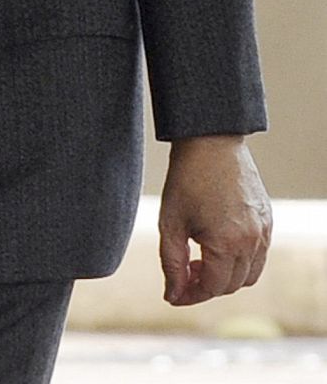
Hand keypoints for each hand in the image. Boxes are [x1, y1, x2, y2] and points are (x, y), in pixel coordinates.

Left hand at [158, 135, 270, 306]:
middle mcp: (251, 241)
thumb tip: (173, 296)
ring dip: (226, 276)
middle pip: (231, 285)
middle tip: (184, 272)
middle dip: (206, 285)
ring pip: (249, 275)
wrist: (210, 141)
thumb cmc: (186, 178)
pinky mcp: (268, 219)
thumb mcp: (170, 222)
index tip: (174, 294)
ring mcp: (264, 231)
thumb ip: (171, 263)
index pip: (212, 287)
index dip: (190, 295)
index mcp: (226, 244)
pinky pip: (259, 255)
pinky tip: (219, 244)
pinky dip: (241, 260)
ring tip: (201, 258)